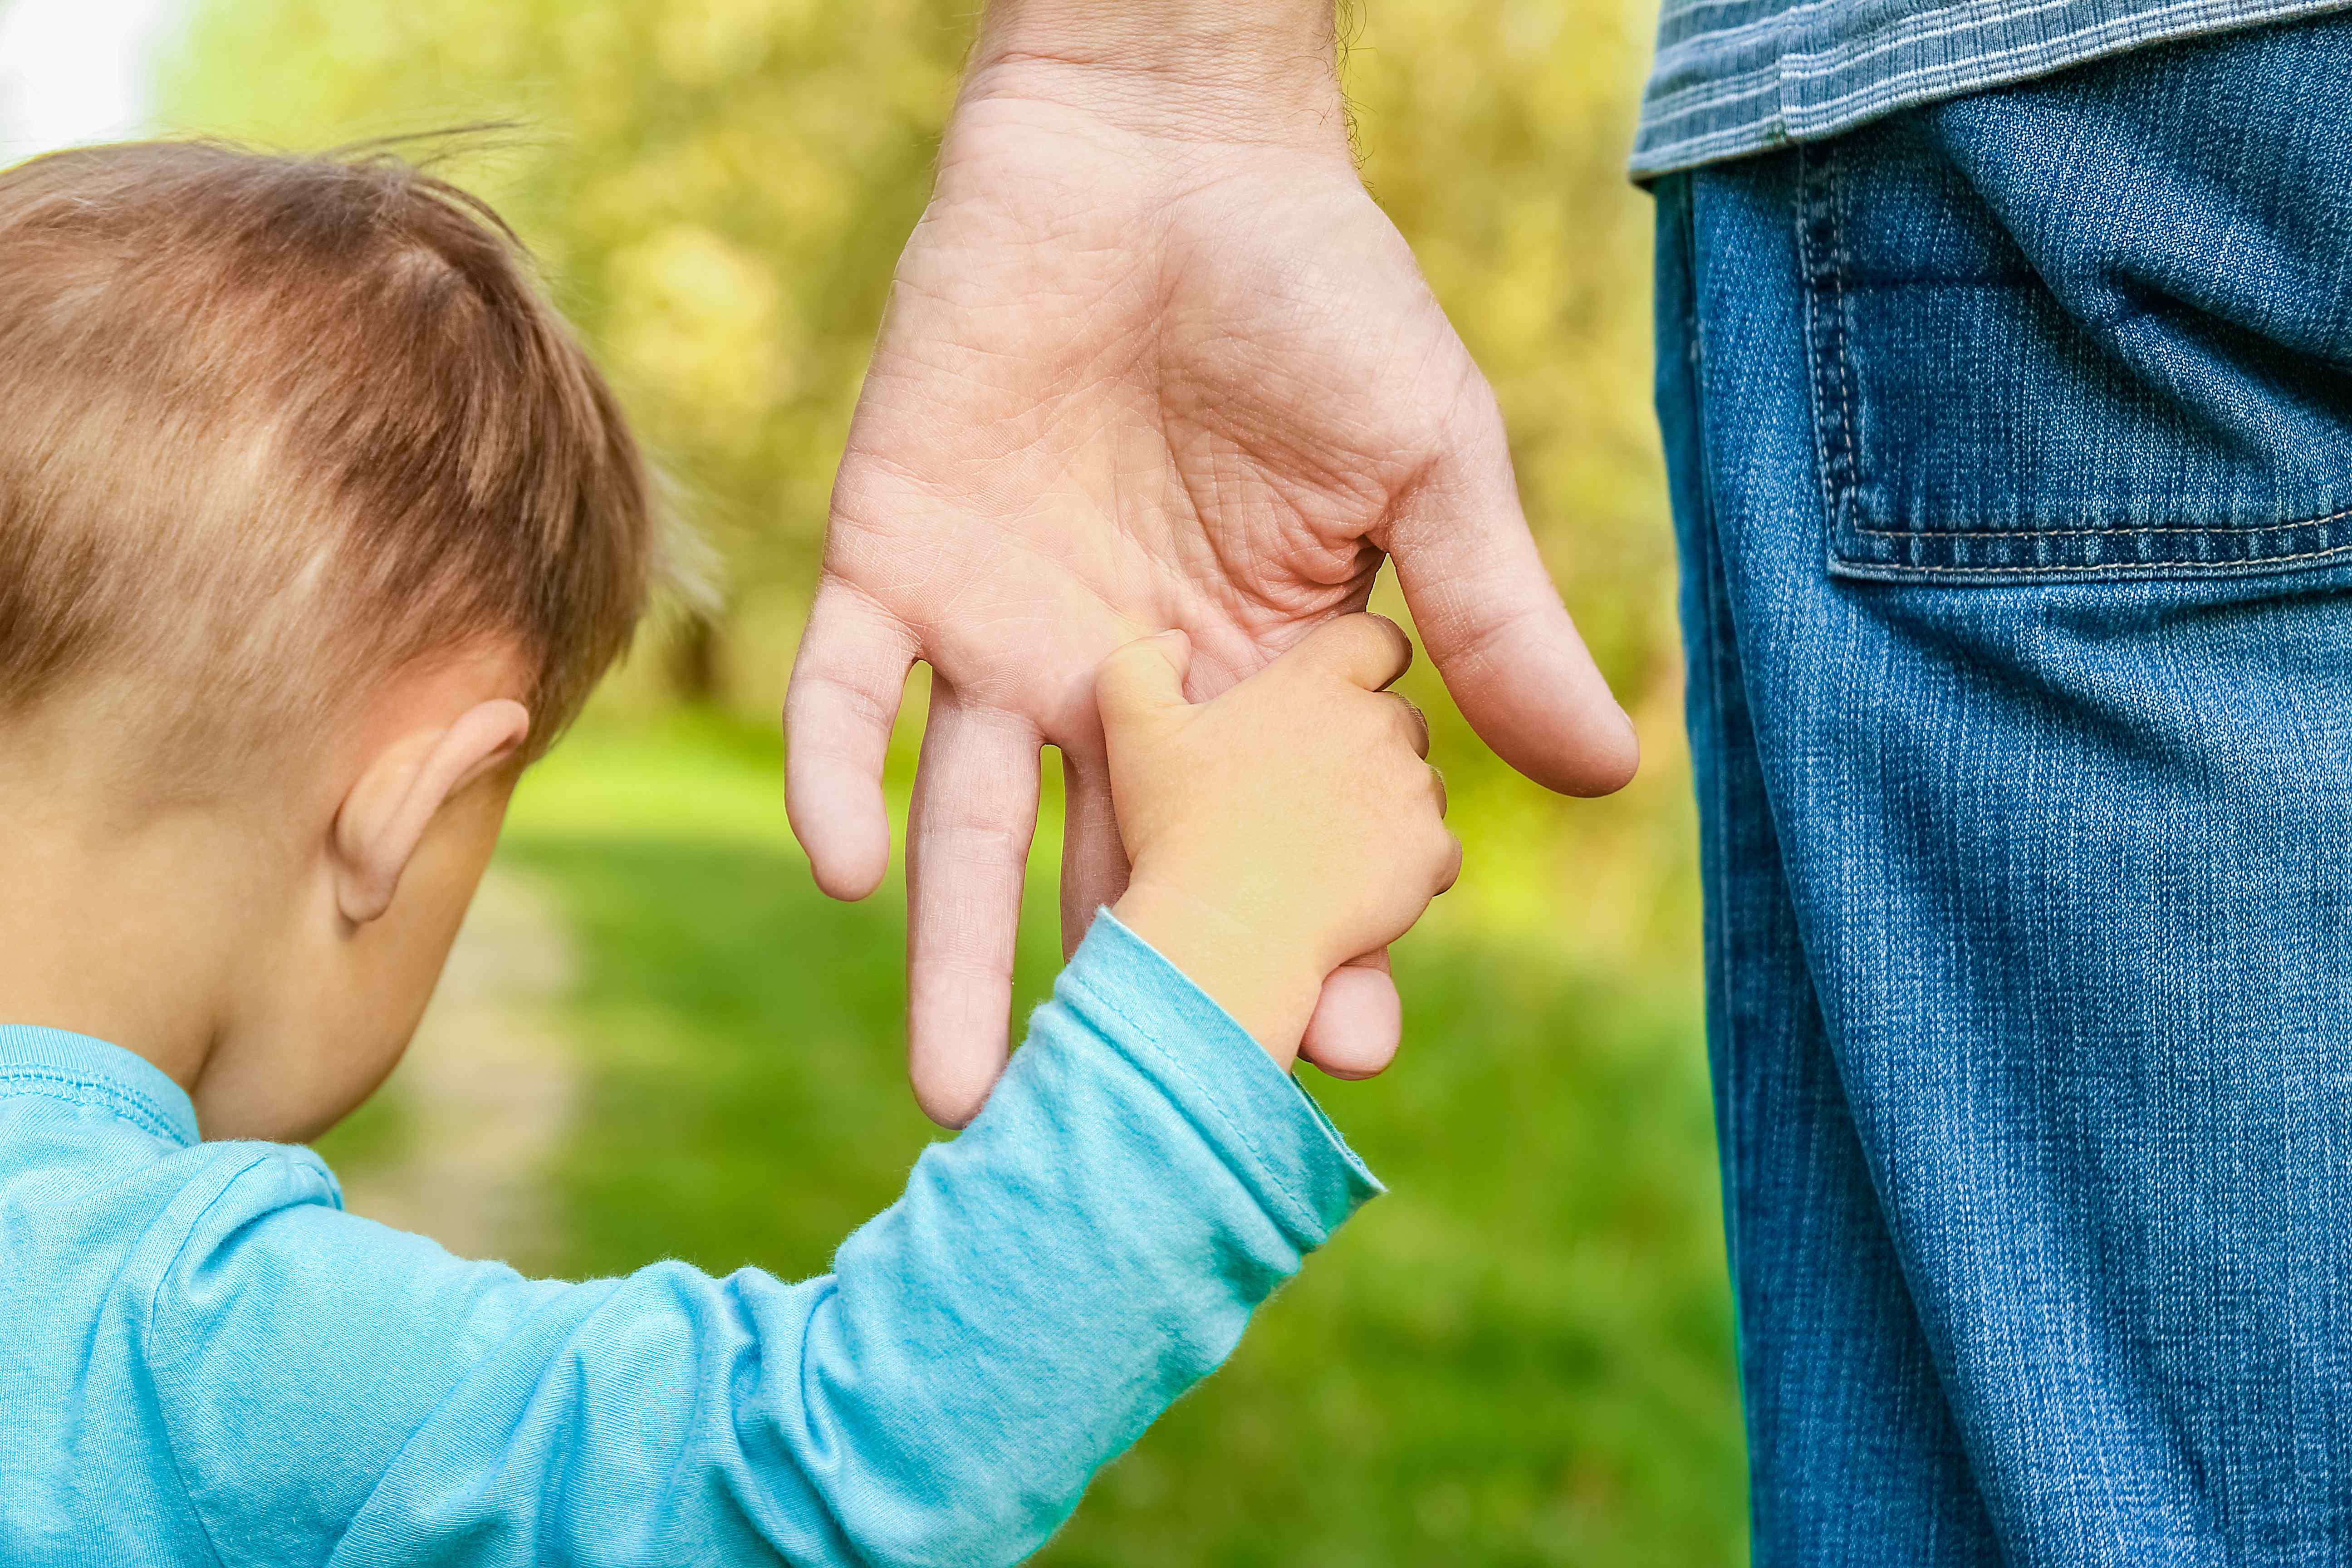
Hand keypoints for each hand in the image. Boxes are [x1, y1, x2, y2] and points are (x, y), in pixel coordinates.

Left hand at [784, 9, 1635, 1125]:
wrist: (1162, 144)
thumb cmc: (1317, 290)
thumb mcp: (1427, 460)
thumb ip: (1487, 616)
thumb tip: (1611, 773)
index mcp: (1247, 683)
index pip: (1269, 852)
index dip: (1297, 948)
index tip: (1325, 1053)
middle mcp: (1121, 690)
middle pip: (1114, 877)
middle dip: (1118, 1003)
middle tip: (1113, 1146)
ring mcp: (1001, 631)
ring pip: (970, 825)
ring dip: (959, 955)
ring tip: (965, 1097)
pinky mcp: (894, 558)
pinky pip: (847, 689)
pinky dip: (836, 773)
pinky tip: (847, 873)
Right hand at [1101, 617, 1459, 1066]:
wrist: (1226, 931)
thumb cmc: (1176, 830)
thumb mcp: (1134, 734)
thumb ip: (1140, 665)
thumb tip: (1173, 640)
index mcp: (1316, 684)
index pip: (1379, 639)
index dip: (1367, 660)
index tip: (1341, 692)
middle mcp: (1377, 725)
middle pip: (1401, 716)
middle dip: (1371, 743)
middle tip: (1316, 787)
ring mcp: (1411, 790)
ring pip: (1422, 784)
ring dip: (1391, 804)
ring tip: (1330, 842)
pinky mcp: (1429, 852)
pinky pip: (1438, 848)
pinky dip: (1409, 864)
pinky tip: (1357, 881)